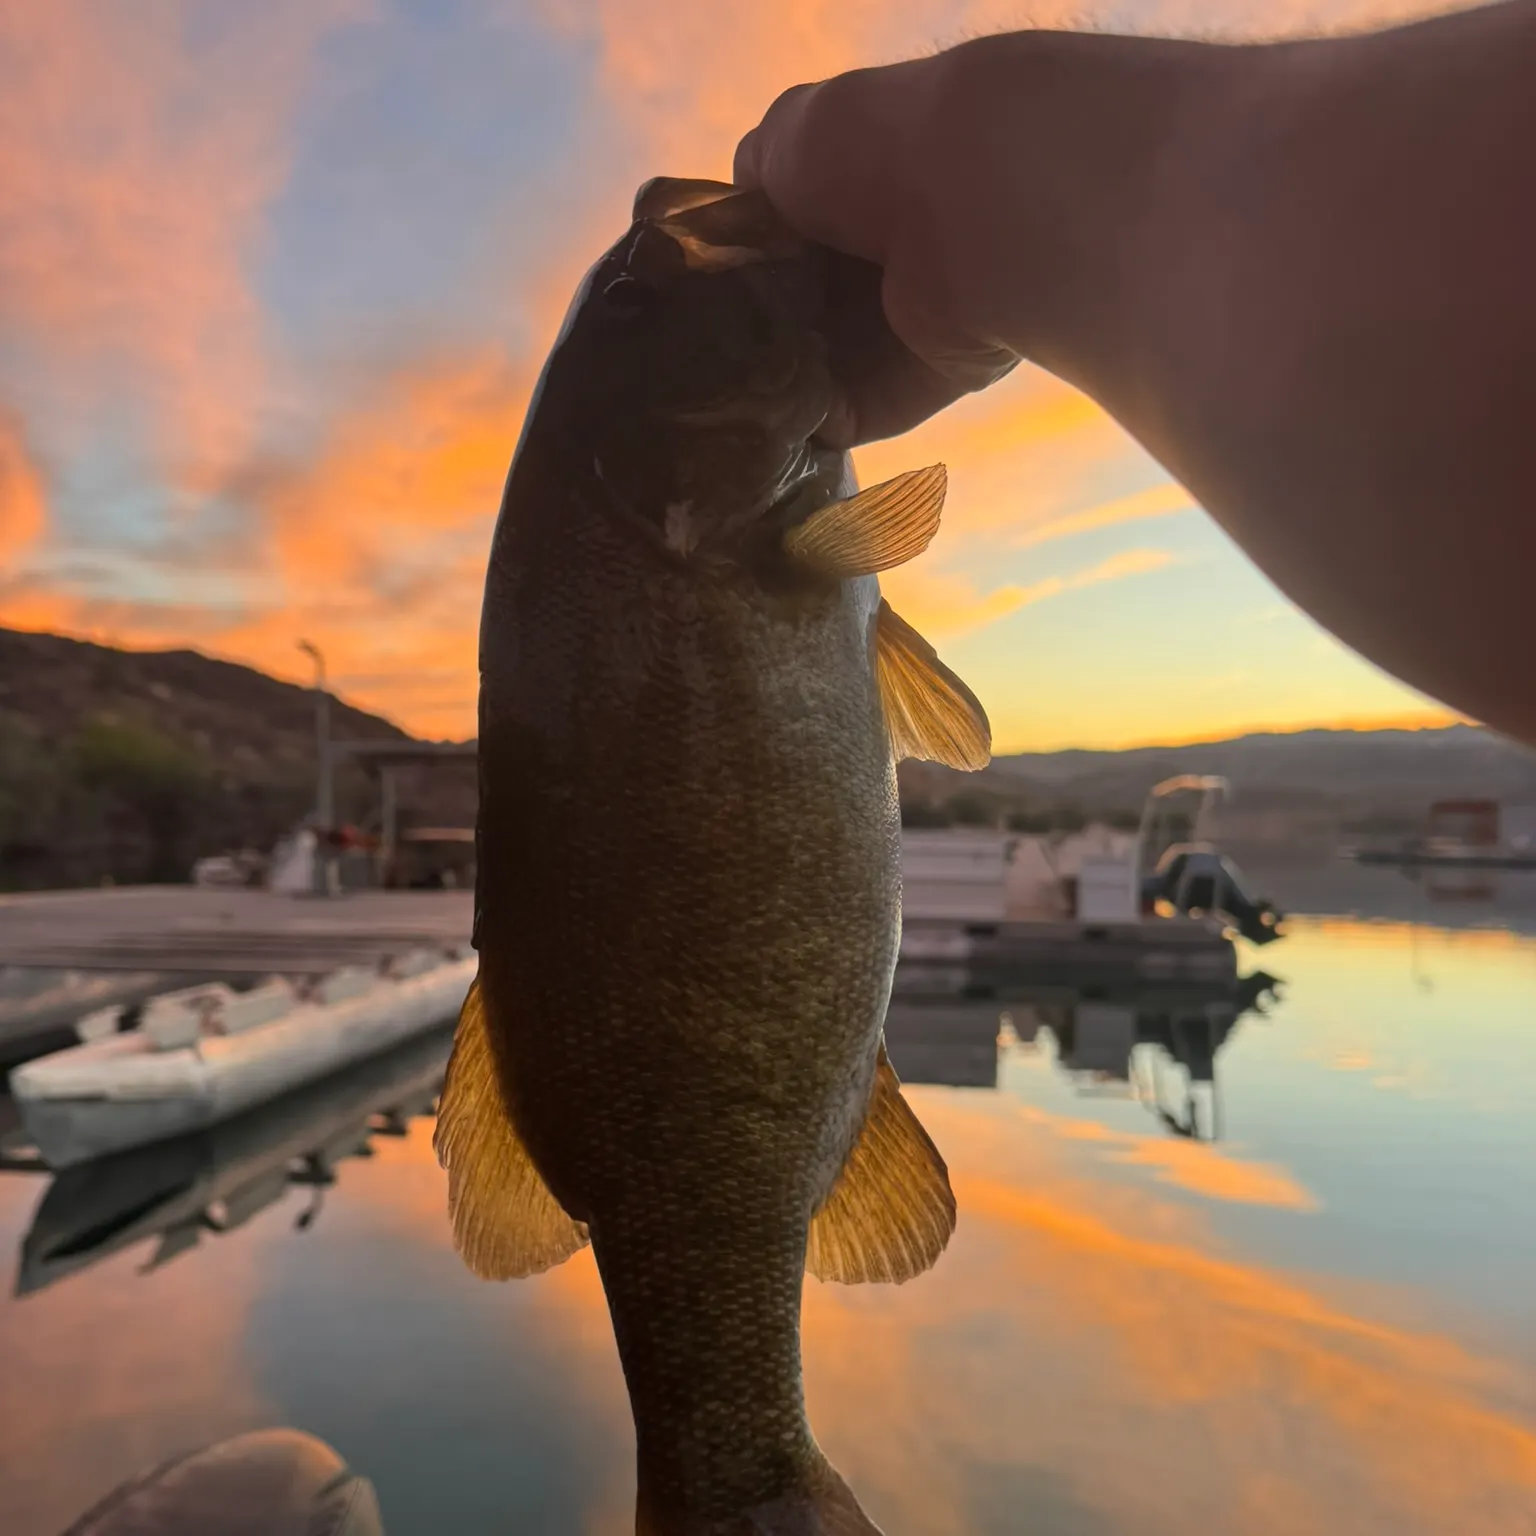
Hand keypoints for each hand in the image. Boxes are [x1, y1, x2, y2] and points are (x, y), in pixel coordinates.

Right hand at [734, 56, 1019, 447]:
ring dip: (784, 385)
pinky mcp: (932, 376)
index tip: (696, 299)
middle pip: (809, 305)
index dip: (742, 266)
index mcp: (857, 184)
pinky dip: (821, 422)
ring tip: (723, 406)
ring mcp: (915, 317)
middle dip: (759, 332)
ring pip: (834, 363)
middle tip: (703, 361)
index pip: (790, 236)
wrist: (966, 204)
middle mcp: (888, 251)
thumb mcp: (785, 139)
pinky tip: (771, 429)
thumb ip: (759, 173)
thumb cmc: (865, 156)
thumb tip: (743, 214)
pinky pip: (865, 411)